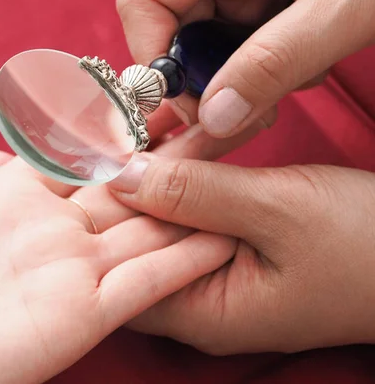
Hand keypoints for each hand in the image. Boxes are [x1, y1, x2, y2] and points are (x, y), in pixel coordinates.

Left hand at [0, 118, 241, 383]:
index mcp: (3, 200)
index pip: (72, 155)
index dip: (112, 129)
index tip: (150, 101)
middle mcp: (46, 233)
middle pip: (121, 186)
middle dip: (166, 157)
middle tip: (214, 122)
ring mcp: (68, 273)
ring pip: (145, 227)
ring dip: (188, 200)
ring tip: (237, 164)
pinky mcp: (82, 314)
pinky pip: (146, 281)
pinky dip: (185, 258)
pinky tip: (225, 234)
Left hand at [107, 154, 374, 353]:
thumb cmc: (366, 245)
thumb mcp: (278, 211)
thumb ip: (195, 194)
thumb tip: (121, 174)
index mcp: (201, 311)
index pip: (115, 272)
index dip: (96, 217)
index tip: (89, 160)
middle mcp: (198, 302)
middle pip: (134, 243)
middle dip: (123, 185)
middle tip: (110, 130)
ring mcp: (213, 277)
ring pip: (162, 222)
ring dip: (153, 174)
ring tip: (138, 123)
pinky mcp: (229, 253)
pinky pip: (190, 214)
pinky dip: (182, 177)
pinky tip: (172, 138)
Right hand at [117, 0, 374, 136]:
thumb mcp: (348, 1)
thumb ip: (276, 62)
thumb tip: (214, 119)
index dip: (154, 57)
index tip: (190, 105)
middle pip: (173, 27)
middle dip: (204, 78)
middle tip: (243, 114)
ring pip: (209, 44)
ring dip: (239, 79)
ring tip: (291, 85)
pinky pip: (241, 43)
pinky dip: (263, 69)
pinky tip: (302, 67)